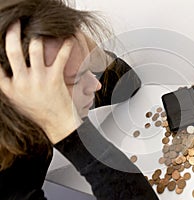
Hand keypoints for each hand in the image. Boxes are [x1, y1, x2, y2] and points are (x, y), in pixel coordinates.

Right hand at [0, 20, 81, 143]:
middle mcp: (21, 82)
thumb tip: (4, 68)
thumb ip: (9, 83)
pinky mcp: (55, 79)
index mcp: (9, 88)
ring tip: (40, 29)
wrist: (57, 123)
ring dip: (38, 37)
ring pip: (35, 49)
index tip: (3, 37)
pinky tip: (68, 38)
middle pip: (13, 51)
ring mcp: (38, 80)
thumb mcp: (16, 100)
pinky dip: (65, 46)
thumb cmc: (38, 112)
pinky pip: (60, 57)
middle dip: (12, 32)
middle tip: (16, 23)